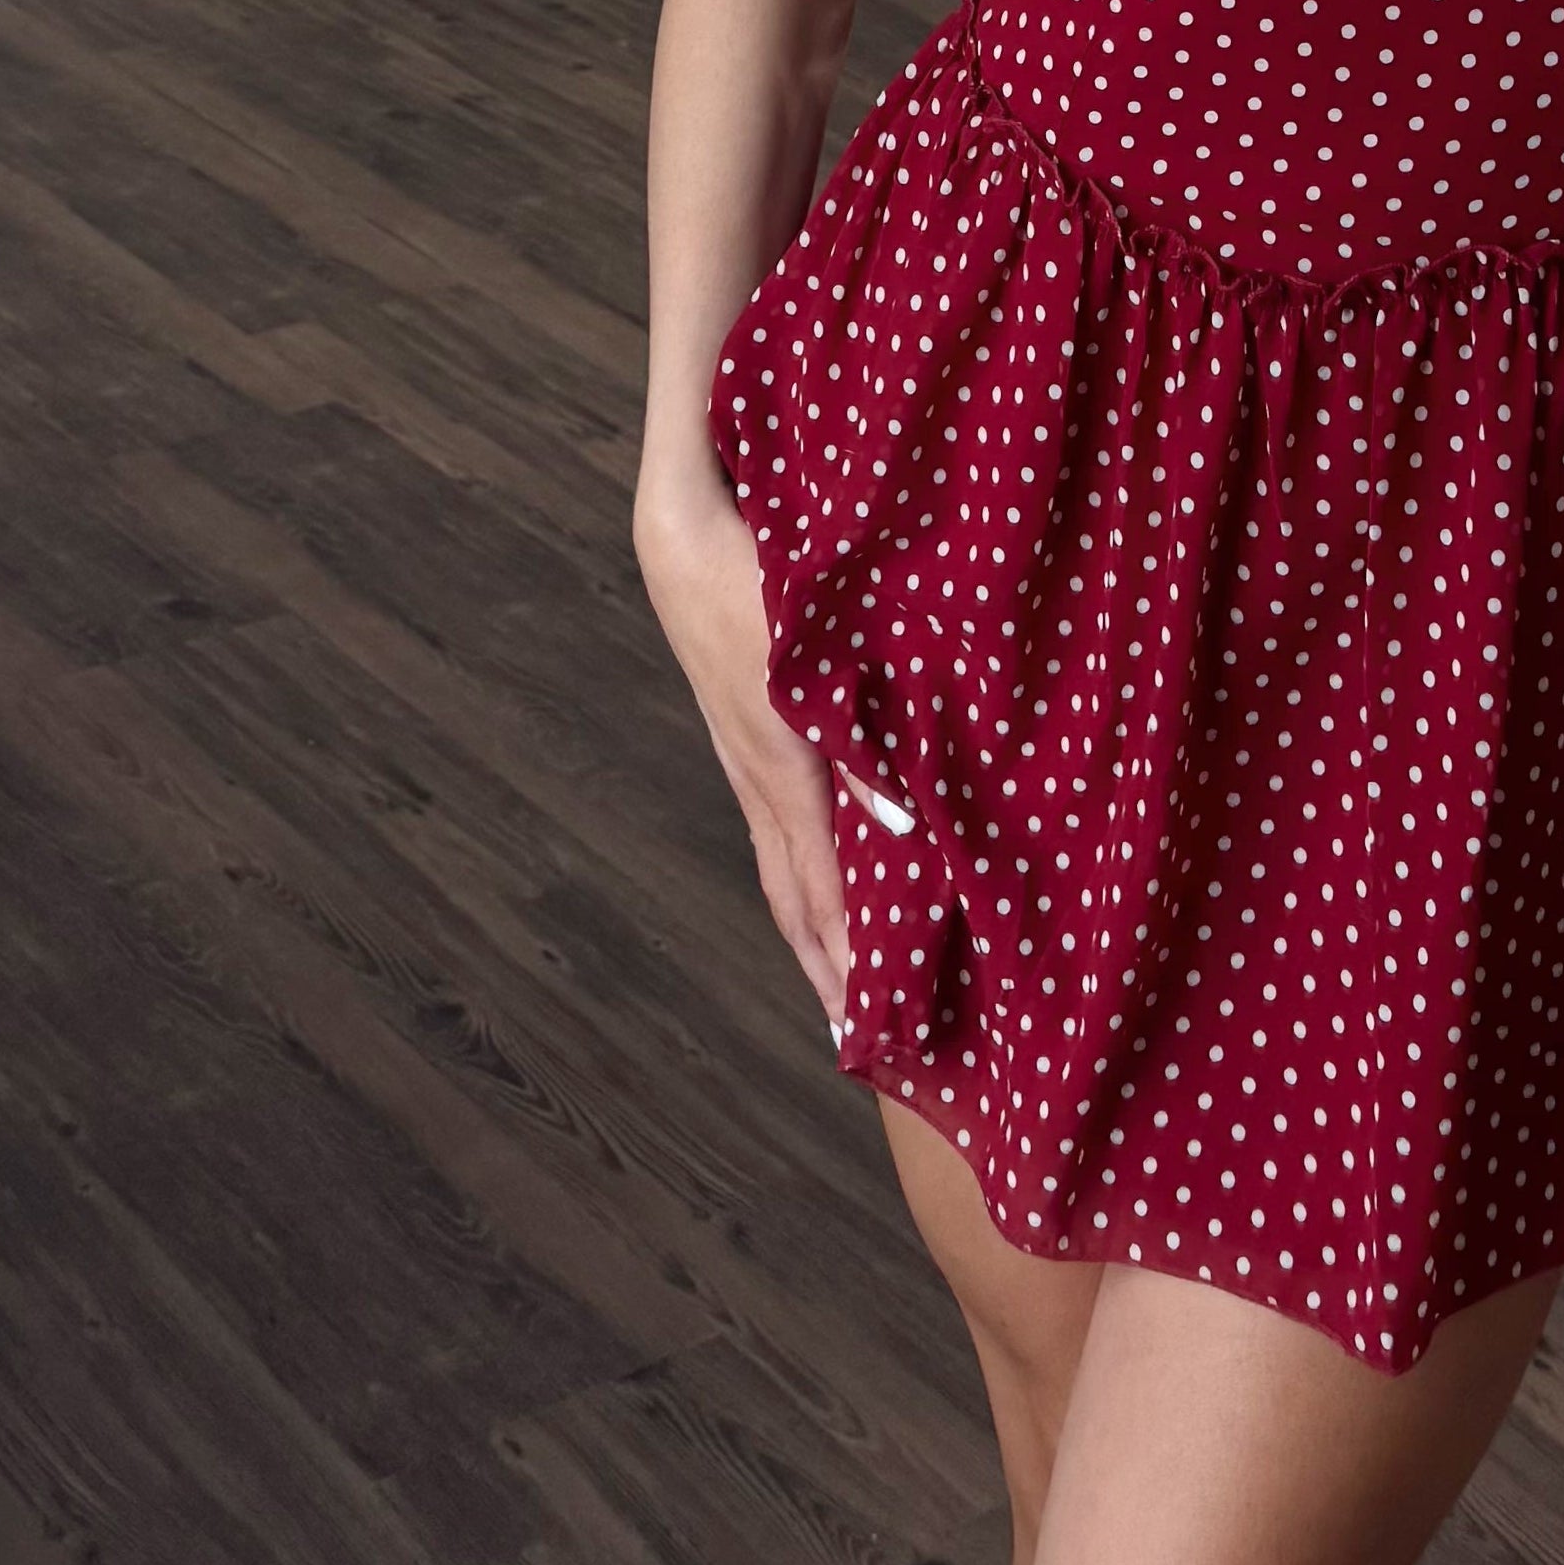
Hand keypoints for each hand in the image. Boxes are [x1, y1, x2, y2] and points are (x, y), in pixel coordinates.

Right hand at [633, 474, 850, 1031]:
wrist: (682, 511)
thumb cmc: (733, 519)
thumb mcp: (767, 570)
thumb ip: (833, 673)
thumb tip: (877, 770)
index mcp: (775, 738)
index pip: (818, 862)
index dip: (849, 937)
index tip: (875, 1010)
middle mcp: (761, 765)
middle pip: (800, 892)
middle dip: (839, 970)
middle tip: (881, 1053)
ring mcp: (753, 761)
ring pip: (790, 875)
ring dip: (824, 946)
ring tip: (861, 1020)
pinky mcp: (758, 744)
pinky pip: (789, 839)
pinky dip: (816, 895)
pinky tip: (845, 922)